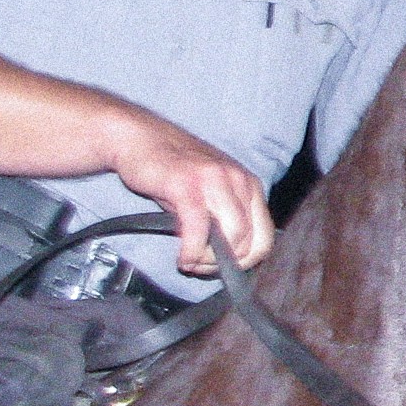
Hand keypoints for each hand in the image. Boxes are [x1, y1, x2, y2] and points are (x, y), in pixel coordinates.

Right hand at [108, 118, 272, 273]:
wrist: (140, 138)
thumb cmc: (173, 170)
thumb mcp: (211, 193)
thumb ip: (228, 219)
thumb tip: (236, 259)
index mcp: (249, 184)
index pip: (265, 237)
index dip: (246, 262)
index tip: (223, 268)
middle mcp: (238, 180)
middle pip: (249, 243)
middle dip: (224, 264)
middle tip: (200, 265)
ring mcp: (215, 181)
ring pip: (231, 240)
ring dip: (208, 260)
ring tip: (190, 260)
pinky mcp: (188, 186)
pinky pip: (199, 232)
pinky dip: (192, 253)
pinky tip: (182, 258)